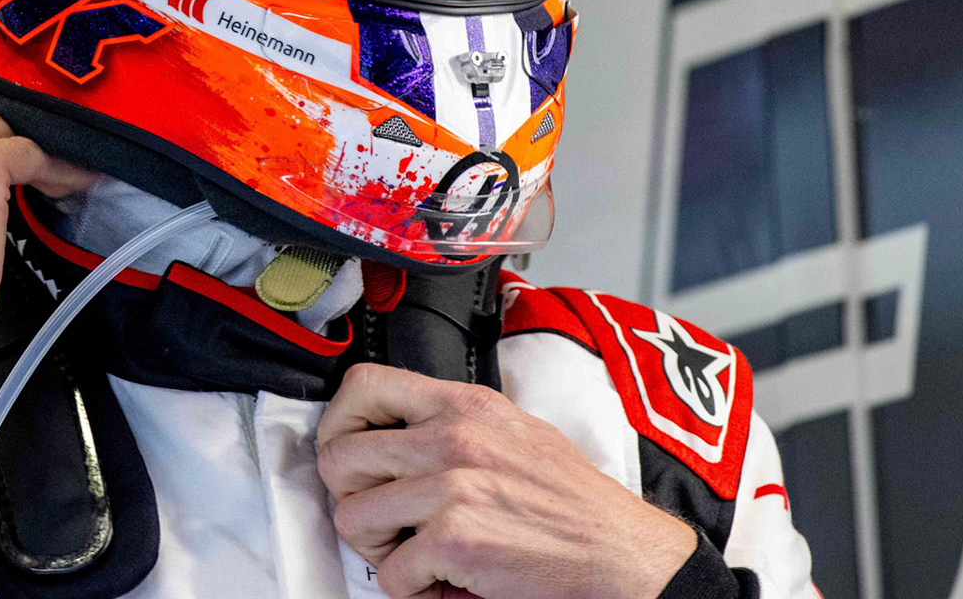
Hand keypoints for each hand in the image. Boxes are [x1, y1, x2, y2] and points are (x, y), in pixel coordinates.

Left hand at [317, 364, 695, 598]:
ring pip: (352, 518)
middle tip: (386, 518)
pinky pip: (390, 574)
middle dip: (352, 497)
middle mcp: (452, 438)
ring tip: (416, 552)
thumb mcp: (515, 431)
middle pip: (339, 457)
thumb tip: (395, 432)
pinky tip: (445, 581)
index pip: (363, 384)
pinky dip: (412, 589)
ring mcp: (451, 488)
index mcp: (465, 405)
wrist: (623, 554)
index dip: (339, 423)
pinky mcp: (455, 541)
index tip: (350, 453)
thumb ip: (455, 423)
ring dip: (379, 547)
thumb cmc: (574, 502)